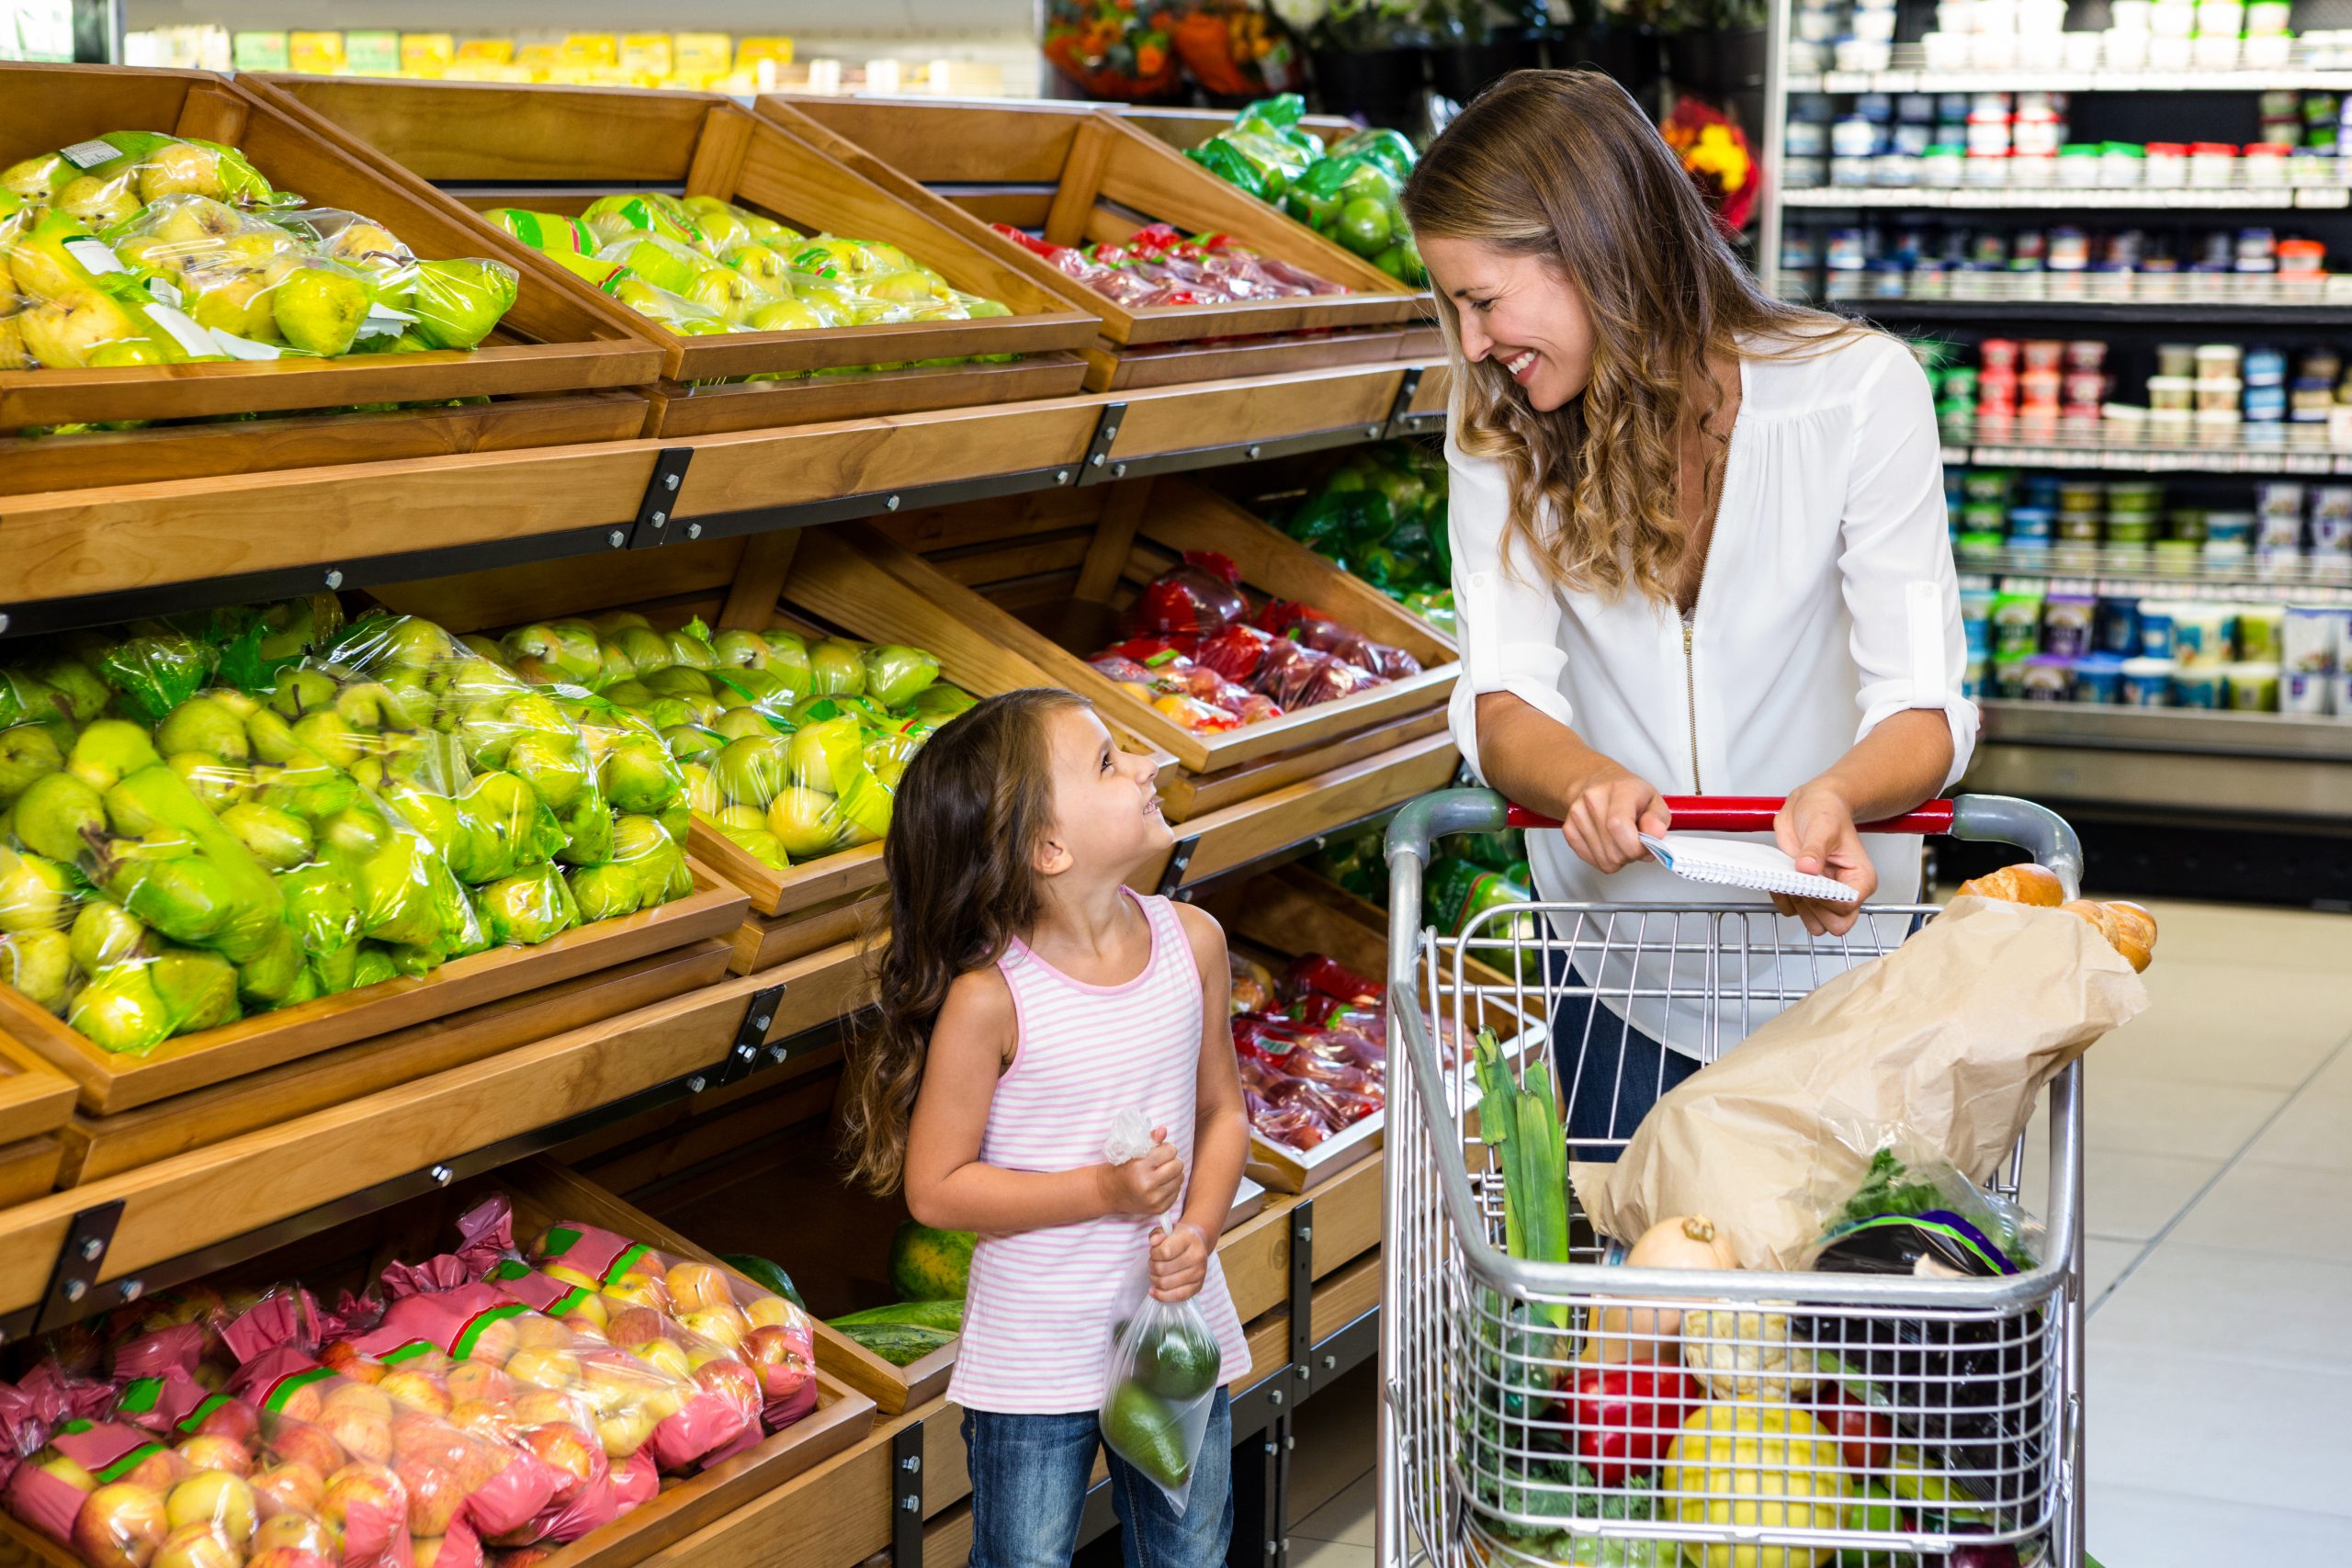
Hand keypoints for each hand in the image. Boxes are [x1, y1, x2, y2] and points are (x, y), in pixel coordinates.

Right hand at [1097, 1128, 1182, 1216]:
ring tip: (1161, 1173)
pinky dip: (1171, 1186)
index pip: (1170, 1151)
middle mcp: (1148, 1186)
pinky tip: (1160, 1184)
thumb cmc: (1122, 1168)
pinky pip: (1177, 1192)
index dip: (1167, 1149)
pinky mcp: (1159, 1209)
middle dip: (1172, 1161)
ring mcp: (1154, 1199)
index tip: (1160, 1151)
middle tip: (1162, 1162)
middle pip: (1178, 1166)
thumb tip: (1164, 1130)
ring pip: (1180, 1179)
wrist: (1110, 1193)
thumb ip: (1150, 1140)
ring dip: (1173, 1174)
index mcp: (1140, 1168)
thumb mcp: (1132, 1152)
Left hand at [1148, 1222, 1211, 1302]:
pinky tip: (1154, 1290)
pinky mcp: (1198, 1287)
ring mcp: (1199, 1273)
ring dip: (1154, 1280)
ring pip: (1165, 1284)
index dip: (1154, 1254)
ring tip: (1156, 1273)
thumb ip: (1157, 1234)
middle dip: (1152, 1267)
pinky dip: (1161, 1296)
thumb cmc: (1179, 1237)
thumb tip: (1154, 1242)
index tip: (1154, 1252)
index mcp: (1189, 1238)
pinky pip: (1176, 1296)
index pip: (1164, 1252)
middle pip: (1162, 1269)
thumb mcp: (1167, 1229)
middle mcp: (1197, 1256)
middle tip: (1154, 1263)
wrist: (1198, 1244)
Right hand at [1559, 760, 1671, 874]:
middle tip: (1636, 842)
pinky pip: (1592, 861)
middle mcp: (1593, 800)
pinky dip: (1605, 858)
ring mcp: (1578, 815)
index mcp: (1619, 789)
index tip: (1646, 847)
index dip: (1636, 847)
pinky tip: (1609, 843)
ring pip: (1604, 861)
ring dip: (1618, 858)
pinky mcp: (1569, 830)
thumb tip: (1656, 834)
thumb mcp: (1654, 800)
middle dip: (1631, 855)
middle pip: (1613, 852)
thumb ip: (1658, 819)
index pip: (1619, 826)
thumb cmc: (1628, 793)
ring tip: (1622, 840)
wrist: (1598, 783)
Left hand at [1772, 782, 1878, 936]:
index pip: (1847, 907)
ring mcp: (1823, 894)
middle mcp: (1844, 890)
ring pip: (1815, 924)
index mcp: (1860, 878)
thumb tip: (1807, 868)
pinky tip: (1782, 881)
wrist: (1810, 804)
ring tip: (1790, 881)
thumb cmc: (1826, 812)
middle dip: (1814, 909)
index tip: (1809, 881)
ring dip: (1799, 907)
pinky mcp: (1804, 892)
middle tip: (1800, 884)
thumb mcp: (1822, 826)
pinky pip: (1792, 911)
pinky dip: (1784, 900)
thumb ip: (1815, 849)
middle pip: (1835, 924)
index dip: (1825, 899)